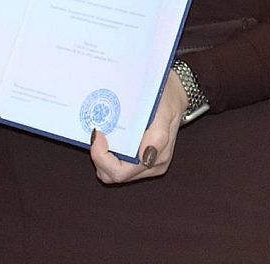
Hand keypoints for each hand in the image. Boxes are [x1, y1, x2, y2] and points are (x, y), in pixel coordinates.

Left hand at [87, 69, 184, 184]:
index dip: (103, 157)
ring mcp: (142, 162)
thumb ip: (158, 135)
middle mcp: (149, 166)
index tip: (98, 133)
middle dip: (99, 157)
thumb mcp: (165, 111)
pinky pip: (115, 161)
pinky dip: (106, 151)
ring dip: (101, 155)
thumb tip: (145, 155)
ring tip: (101, 133)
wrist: (173, 94)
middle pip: (112, 174)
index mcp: (157, 160)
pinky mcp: (136, 156)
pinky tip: (106, 134)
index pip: (120, 172)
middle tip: (95, 132)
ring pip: (111, 170)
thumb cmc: (169, 101)